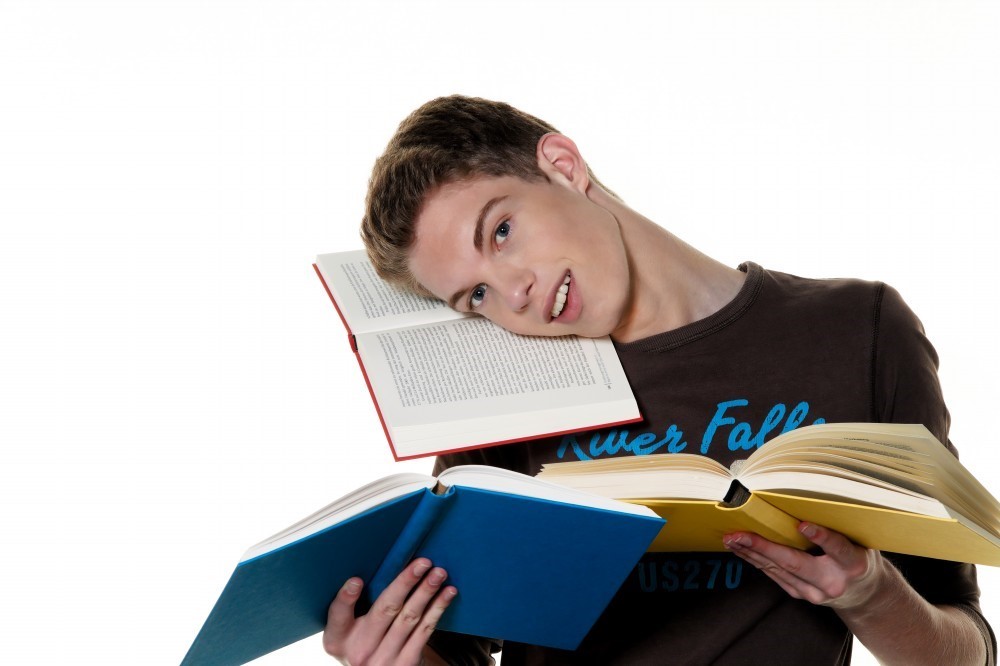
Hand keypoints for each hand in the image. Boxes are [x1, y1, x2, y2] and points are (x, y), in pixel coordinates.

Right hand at [323, 558, 456, 664]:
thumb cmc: (363, 643)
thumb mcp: (347, 632)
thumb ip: (354, 607)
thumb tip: (377, 565)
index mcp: (338, 639)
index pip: (337, 616)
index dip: (346, 598)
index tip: (357, 580)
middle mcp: (359, 650)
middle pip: (384, 610)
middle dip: (405, 583)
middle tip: (422, 563)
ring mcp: (384, 659)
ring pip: (409, 618)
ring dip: (426, 592)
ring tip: (438, 573)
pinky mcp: (406, 663)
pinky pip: (425, 631)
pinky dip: (437, 608)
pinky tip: (447, 593)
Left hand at [723, 522, 883, 609]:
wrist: (864, 595)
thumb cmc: (859, 557)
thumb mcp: (859, 541)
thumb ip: (838, 527)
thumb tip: (808, 497)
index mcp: (853, 563)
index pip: (837, 548)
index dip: (821, 536)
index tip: (803, 525)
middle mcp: (832, 581)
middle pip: (795, 564)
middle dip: (764, 548)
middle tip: (739, 535)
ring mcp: (814, 592)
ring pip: (778, 570)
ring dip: (751, 553)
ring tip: (731, 539)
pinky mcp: (800, 594)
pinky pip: (774, 575)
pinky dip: (755, 560)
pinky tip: (740, 549)